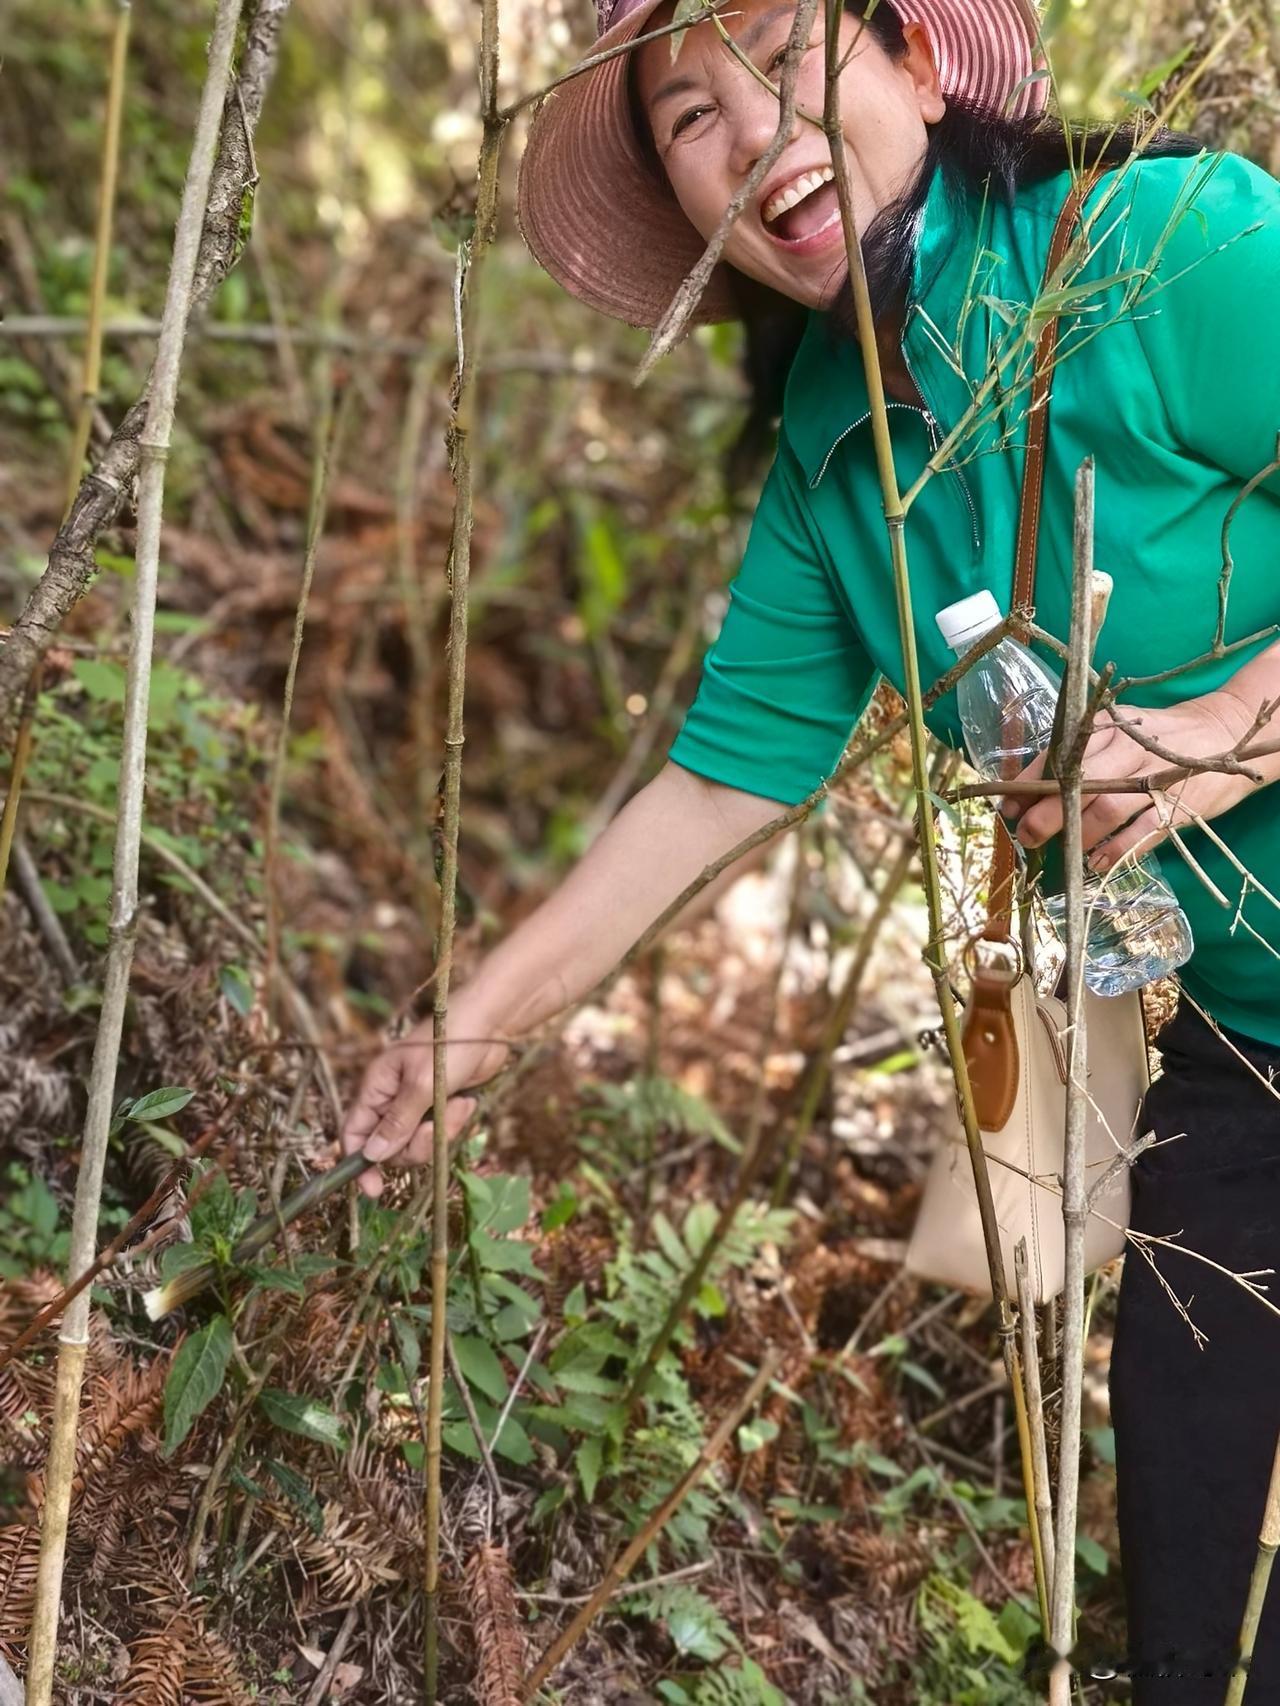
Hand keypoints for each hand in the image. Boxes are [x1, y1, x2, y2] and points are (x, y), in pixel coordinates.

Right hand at [338, 1016, 511, 1198]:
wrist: (490, 1024)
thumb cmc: (449, 1044)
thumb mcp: (421, 1085)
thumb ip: (397, 1123)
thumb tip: (371, 1156)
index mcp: (377, 1087)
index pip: (354, 1132)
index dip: (359, 1163)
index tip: (373, 1190)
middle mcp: (392, 1098)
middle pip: (391, 1146)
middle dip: (416, 1143)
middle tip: (434, 1127)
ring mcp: (417, 1103)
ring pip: (419, 1142)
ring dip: (441, 1131)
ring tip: (457, 1104)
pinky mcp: (440, 1106)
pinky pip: (441, 1132)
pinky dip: (454, 1122)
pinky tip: (465, 1101)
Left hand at [1000, 691, 1256, 871]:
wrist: (1223, 731)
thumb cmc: (1152, 739)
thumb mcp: (1113, 736)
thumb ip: (1071, 761)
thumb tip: (1018, 796)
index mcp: (1107, 728)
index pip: (1060, 754)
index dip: (1030, 783)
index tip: (1009, 806)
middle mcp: (1129, 749)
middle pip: (1081, 783)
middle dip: (1048, 812)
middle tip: (1027, 835)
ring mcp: (1156, 776)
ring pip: (1109, 807)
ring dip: (1079, 834)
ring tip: (1062, 853)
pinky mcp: (1180, 803)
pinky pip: (1143, 831)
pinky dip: (1117, 850)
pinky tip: (1096, 862)